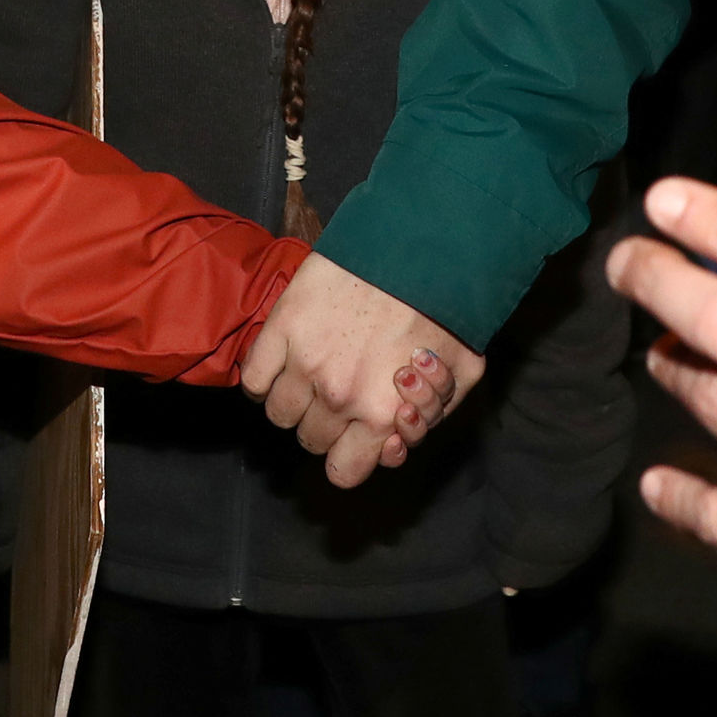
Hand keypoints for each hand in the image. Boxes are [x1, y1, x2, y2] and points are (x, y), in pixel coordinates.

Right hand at [240, 253, 485, 488]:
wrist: (417, 244)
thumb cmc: (444, 306)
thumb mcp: (463, 373)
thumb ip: (433, 415)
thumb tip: (396, 441)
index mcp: (381, 415)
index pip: (342, 473)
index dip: (347, 458)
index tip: (351, 438)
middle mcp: (339, 398)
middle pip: (310, 440)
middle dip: (324, 424)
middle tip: (338, 393)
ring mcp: (305, 364)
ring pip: (279, 414)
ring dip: (293, 401)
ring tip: (311, 374)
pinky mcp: (283, 328)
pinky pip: (254, 379)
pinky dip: (263, 377)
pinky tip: (284, 361)